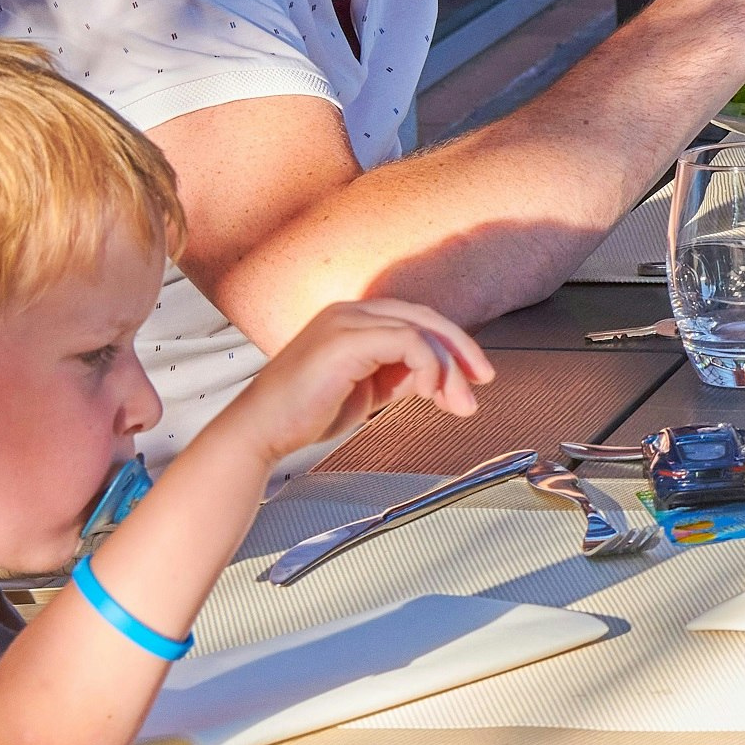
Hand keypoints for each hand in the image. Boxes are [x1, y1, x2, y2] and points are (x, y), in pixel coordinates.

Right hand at [216, 299, 492, 466]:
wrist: (260, 432)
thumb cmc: (307, 414)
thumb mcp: (369, 389)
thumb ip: (401, 374)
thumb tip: (441, 377)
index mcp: (354, 319)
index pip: (418, 320)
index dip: (453, 346)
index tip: (475, 378)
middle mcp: (350, 311)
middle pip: (426, 318)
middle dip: (461, 351)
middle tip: (484, 382)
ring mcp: (346, 321)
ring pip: (422, 330)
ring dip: (449, 368)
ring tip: (458, 403)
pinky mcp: (345, 340)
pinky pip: (408, 342)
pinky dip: (428, 367)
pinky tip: (426, 394)